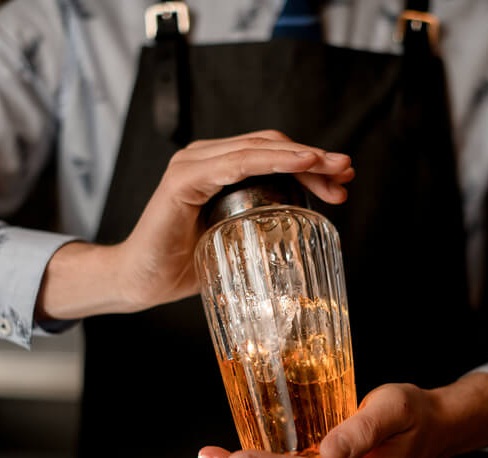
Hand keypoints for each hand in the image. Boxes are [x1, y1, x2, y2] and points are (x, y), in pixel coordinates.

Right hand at [36, 130, 354, 320]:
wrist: (140, 282)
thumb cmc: (183, 265)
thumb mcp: (233, 242)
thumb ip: (260, 228)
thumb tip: (305, 239)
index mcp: (218, 169)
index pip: (272, 154)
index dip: (310, 162)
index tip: (343, 180)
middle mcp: (205, 158)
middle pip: (270, 146)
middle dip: (314, 158)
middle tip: (347, 172)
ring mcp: (192, 165)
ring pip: (256, 148)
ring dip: (299, 156)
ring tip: (332, 167)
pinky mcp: (182, 181)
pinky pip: (232, 164)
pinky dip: (267, 161)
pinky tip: (298, 164)